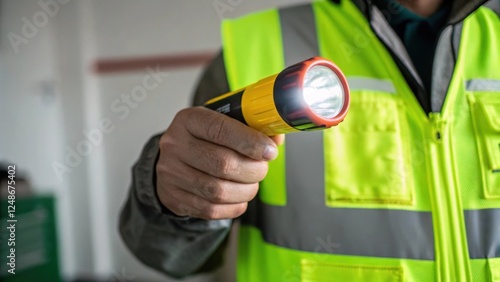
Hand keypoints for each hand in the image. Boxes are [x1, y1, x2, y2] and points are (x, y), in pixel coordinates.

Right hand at [156, 107, 283, 219]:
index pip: (221, 129)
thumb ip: (252, 127)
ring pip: (218, 191)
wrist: (174, 161)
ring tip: (252, 184)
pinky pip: (211, 210)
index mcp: (189, 120)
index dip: (250, 142)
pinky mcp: (175, 198)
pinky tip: (240, 198)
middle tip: (262, 169)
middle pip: (222, 163)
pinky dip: (234, 206)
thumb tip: (276, 139)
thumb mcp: (224, 123)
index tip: (269, 151)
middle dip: (252, 170)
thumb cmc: (206, 140)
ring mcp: (171, 174)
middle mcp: (175, 145)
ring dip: (245, 190)